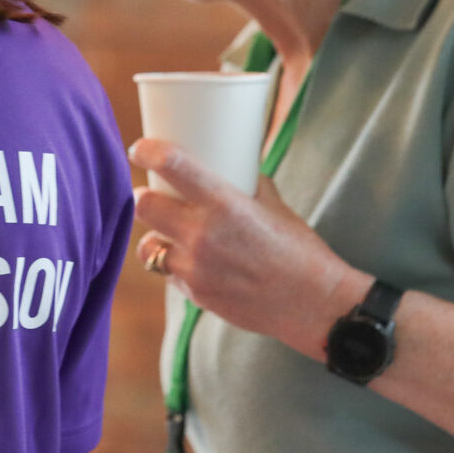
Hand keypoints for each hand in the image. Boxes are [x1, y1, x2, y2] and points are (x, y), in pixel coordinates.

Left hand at [129, 139, 367, 356]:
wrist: (313, 304)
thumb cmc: (299, 250)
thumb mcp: (275, 206)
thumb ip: (247, 185)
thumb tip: (233, 166)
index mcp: (224, 204)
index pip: (171, 165)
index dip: (147, 152)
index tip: (140, 149)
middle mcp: (202, 234)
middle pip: (143, 206)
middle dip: (143, 197)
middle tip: (150, 194)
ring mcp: (195, 268)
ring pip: (148, 246)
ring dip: (154, 236)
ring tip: (166, 232)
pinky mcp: (194, 294)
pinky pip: (168, 273)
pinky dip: (173, 265)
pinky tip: (189, 261)